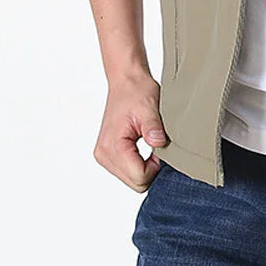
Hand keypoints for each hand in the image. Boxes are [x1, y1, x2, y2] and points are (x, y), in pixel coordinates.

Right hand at [93, 72, 167, 191]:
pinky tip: (144, 149)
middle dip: (151, 170)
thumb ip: (153, 128)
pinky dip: (139, 164)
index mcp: (112, 145)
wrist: (126, 82)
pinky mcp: (108, 154)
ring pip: (131, 180)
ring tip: (151, 145)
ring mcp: (104, 156)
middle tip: (158, 147)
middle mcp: (104, 154)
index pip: (139, 177)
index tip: (161, 148)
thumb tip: (158, 144)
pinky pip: (127, 171)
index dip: (156, 167)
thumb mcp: (149, 108)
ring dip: (145, 168)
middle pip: (135, 183)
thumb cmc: (136, 91)